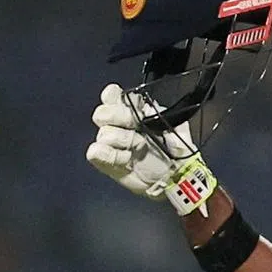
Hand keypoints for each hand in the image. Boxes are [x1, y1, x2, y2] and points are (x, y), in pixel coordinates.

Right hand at [86, 84, 215, 215]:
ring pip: (104, 133)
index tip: (133, 106)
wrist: (174, 176)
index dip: (116, 97)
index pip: (111, 95)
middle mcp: (117, 124)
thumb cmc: (174, 150)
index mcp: (132, 111)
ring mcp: (110, 143)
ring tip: (138, 149)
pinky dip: (111, 155)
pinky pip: (95, 152)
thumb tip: (148, 107)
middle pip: (102, 112)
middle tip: (135, 127)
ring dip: (123, 140)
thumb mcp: (176, 127)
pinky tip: (126, 160)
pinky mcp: (105, 160)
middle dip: (119, 117)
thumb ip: (162, 113)